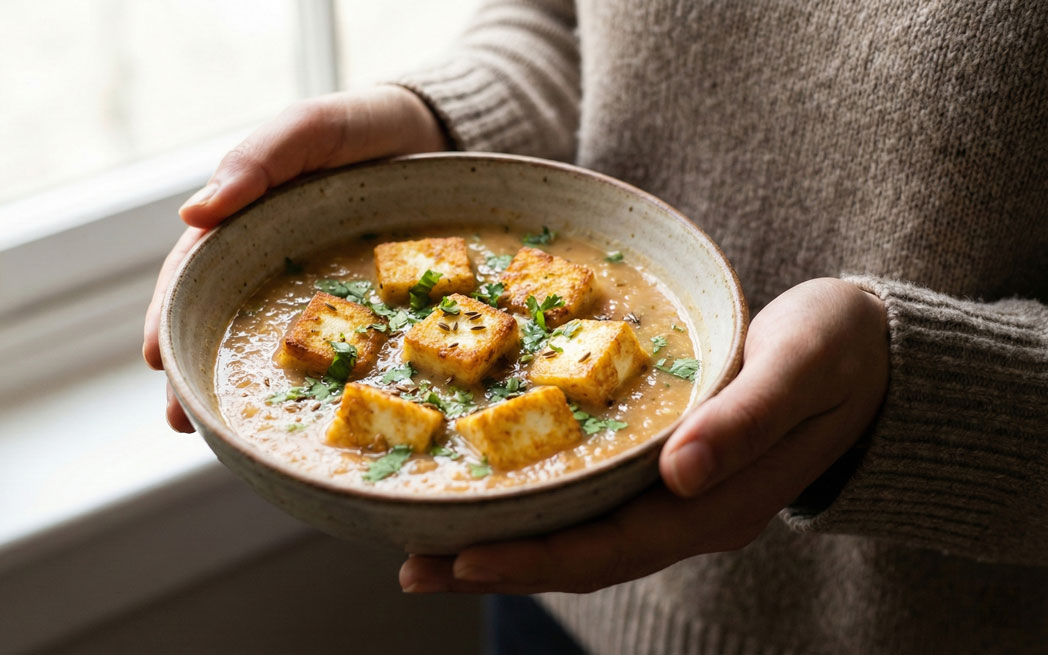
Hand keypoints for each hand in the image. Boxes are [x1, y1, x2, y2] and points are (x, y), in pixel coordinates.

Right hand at [143, 86, 446, 431]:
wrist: (438, 132)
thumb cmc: (363, 125)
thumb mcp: (309, 128)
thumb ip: (258, 161)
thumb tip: (193, 216)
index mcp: (246, 217)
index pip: (193, 269)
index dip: (169, 314)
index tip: (156, 359)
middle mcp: (270, 256)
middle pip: (217, 312)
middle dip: (193, 364)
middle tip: (177, 420)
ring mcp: (311, 284)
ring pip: (265, 336)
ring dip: (235, 379)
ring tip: (214, 431)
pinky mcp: (357, 303)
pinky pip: (326, 344)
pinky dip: (307, 378)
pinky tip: (299, 408)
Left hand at [400, 278, 888, 593]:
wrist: (877, 354)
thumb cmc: (841, 349)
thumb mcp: (801, 365)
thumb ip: (744, 420)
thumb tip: (680, 476)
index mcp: (722, 501)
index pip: (615, 547)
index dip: (538, 559)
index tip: (465, 559)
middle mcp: (695, 514)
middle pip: (585, 557)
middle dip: (500, 565)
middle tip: (414, 567)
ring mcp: (685, 501)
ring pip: (585, 540)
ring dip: (510, 548)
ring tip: (433, 549)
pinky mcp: (674, 475)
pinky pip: (597, 508)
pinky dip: (541, 514)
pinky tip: (500, 503)